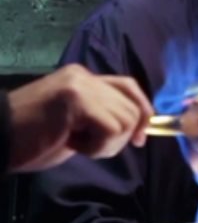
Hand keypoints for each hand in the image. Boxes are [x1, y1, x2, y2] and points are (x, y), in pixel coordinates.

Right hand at [7, 64, 153, 172]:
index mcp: (84, 77)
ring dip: (107, 144)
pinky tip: (72, 145)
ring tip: (79, 144)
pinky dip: (97, 146)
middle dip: (122, 136)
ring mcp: (81, 85)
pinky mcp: (76, 100)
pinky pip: (111, 128)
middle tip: (91, 146)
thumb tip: (137, 128)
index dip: (142, 112)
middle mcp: (85, 76)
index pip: (129, 86)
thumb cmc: (30, 138)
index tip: (140, 138)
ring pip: (125, 119)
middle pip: (132, 106)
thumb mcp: (74, 123)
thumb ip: (101, 115)